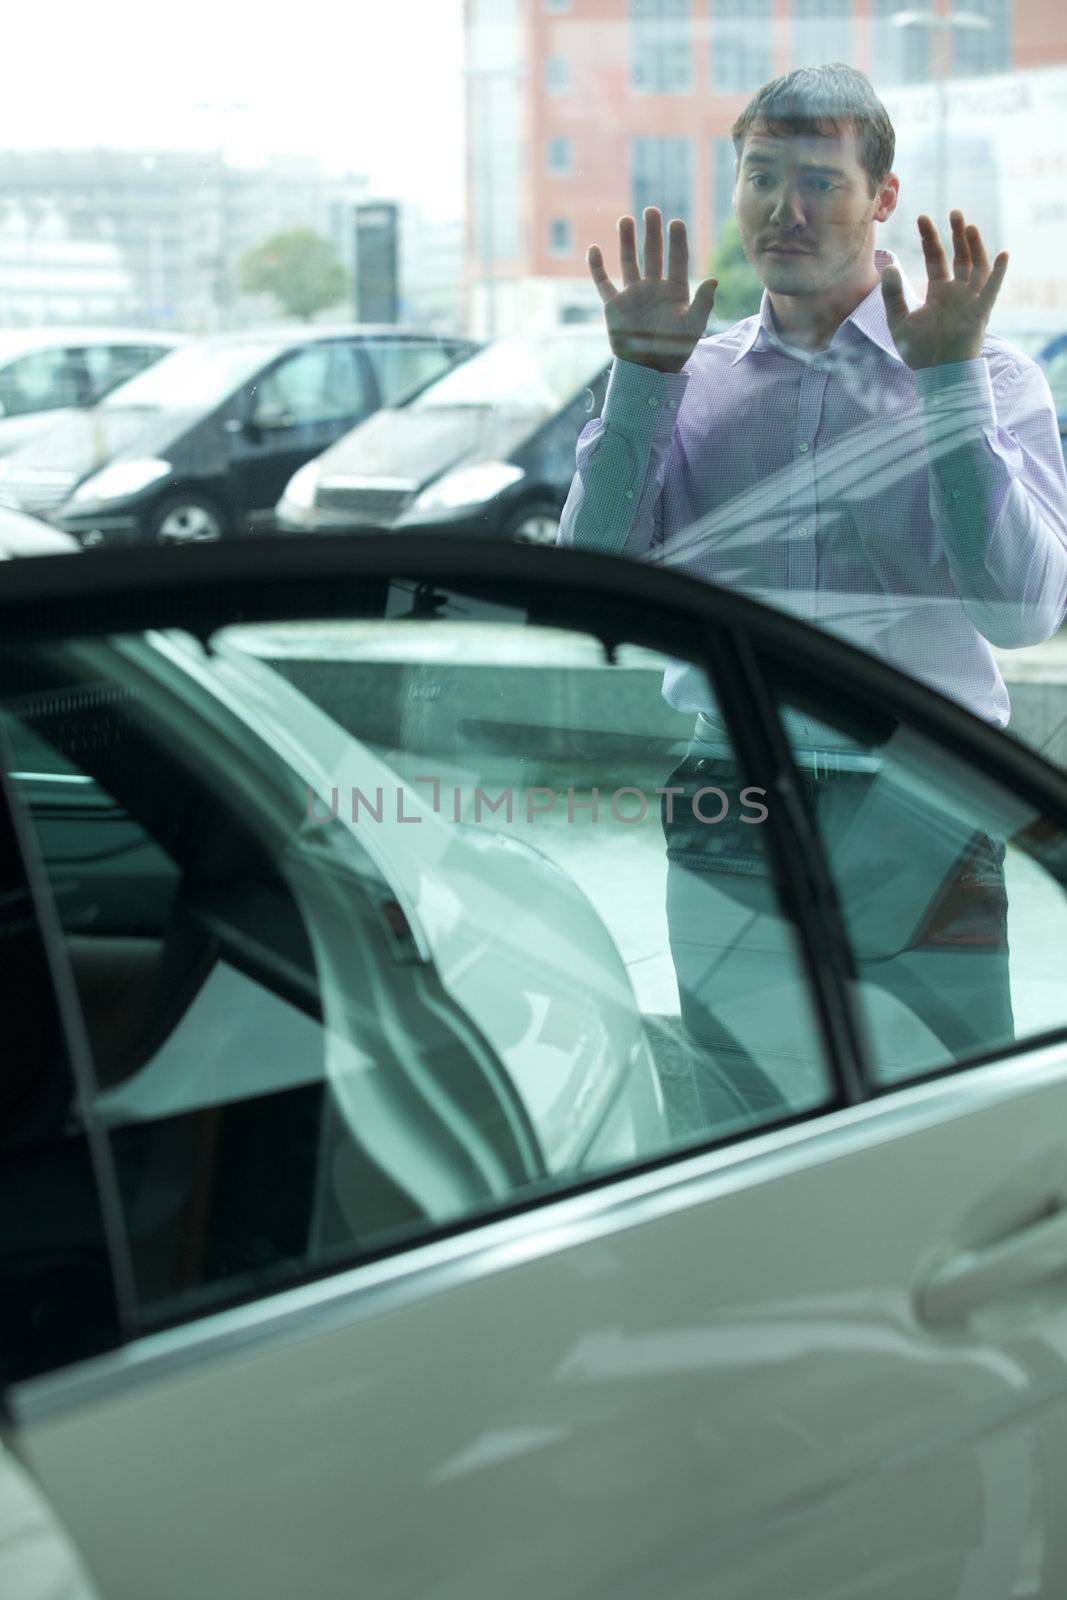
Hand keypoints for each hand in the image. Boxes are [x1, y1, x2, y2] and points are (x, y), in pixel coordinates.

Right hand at [588, 208, 717, 374]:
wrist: (648, 370)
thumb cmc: (674, 350)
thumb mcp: (693, 327)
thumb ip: (703, 304)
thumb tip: (714, 280)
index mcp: (675, 290)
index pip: (677, 259)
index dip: (677, 241)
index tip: (676, 222)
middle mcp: (654, 288)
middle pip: (652, 254)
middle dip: (652, 232)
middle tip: (651, 210)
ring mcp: (633, 295)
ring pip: (629, 262)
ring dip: (627, 241)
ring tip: (626, 220)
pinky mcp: (614, 306)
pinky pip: (603, 283)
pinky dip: (597, 268)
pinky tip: (594, 249)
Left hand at [881, 211, 1008, 370]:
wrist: (935, 375)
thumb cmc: (919, 352)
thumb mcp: (899, 321)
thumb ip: (893, 295)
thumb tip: (888, 266)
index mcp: (939, 292)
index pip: (936, 258)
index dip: (930, 239)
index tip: (923, 218)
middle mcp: (957, 292)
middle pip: (959, 257)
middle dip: (957, 234)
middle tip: (954, 211)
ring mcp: (970, 301)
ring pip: (976, 267)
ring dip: (975, 247)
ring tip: (970, 226)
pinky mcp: (979, 313)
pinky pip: (991, 291)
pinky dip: (998, 273)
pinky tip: (1002, 254)